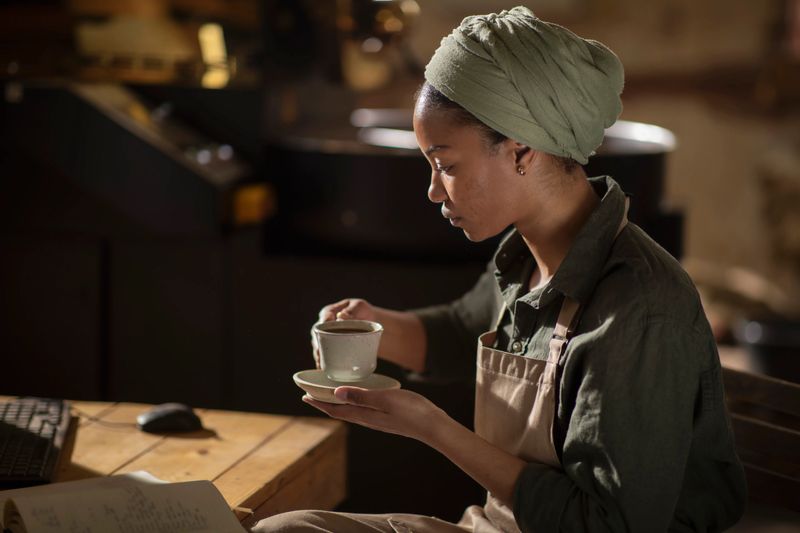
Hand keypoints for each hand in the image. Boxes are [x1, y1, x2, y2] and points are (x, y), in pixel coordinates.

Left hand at [302, 387, 449, 444]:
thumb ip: (362, 396)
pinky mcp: (387, 418)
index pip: (336, 410)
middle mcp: (369, 420)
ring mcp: (378, 420)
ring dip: (338, 403)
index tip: (304, 396)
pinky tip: (359, 396)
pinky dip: (353, 402)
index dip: (319, 403)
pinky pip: (363, 410)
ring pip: (352, 411)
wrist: (433, 426)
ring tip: (330, 394)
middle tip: (312, 393)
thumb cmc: (411, 411)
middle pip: (341, 412)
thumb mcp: (385, 399)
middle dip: (325, 403)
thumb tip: (336, 393)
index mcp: (365, 415)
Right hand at [311, 298, 375, 367]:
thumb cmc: (364, 312)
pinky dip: (324, 362)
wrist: (370, 321)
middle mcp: (324, 325)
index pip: (323, 319)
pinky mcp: (330, 346)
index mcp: (329, 312)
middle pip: (317, 335)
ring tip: (321, 365)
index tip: (325, 336)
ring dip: (319, 355)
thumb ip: (351, 311)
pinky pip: (324, 354)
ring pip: (319, 346)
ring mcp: (326, 336)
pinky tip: (324, 369)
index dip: (323, 328)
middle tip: (321, 355)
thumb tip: (341, 317)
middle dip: (318, 345)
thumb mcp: (360, 307)